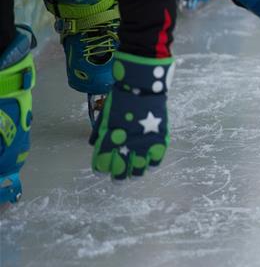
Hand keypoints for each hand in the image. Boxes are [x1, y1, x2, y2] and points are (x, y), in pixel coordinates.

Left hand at [90, 52, 171, 178]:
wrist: (143, 87)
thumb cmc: (121, 98)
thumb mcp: (105, 114)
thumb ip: (99, 132)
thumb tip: (94, 144)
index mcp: (109, 138)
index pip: (102, 162)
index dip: (100, 169)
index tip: (101, 171)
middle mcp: (125, 144)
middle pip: (120, 170)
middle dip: (117, 176)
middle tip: (117, 179)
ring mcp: (143, 143)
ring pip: (139, 169)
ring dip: (135, 173)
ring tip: (134, 175)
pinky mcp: (159, 140)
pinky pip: (156, 160)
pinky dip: (152, 164)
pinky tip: (149, 164)